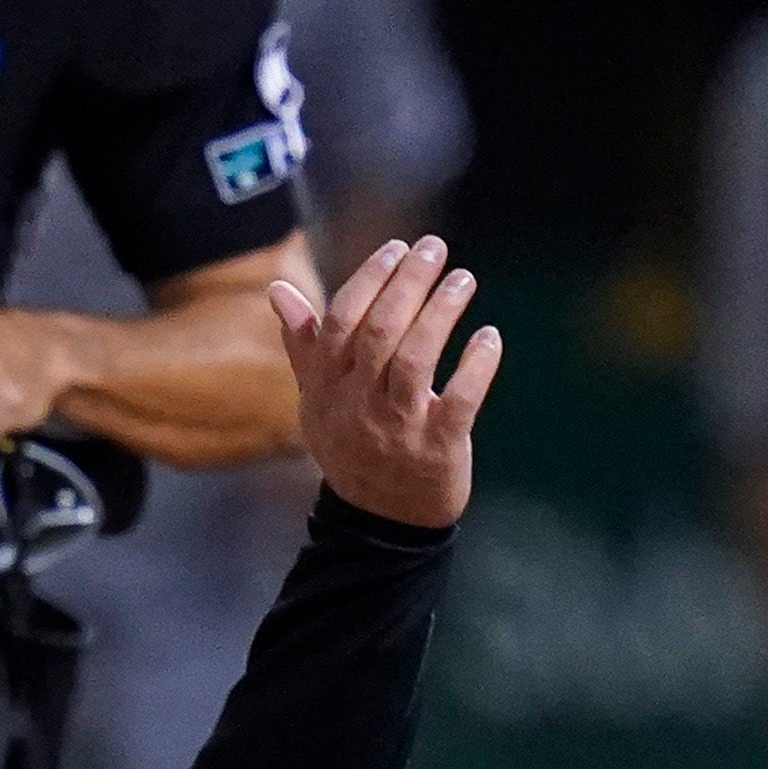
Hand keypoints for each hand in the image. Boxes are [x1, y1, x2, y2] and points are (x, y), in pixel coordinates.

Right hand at [270, 235, 497, 529]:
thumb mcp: (317, 400)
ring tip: (464, 280)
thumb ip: (304, 345)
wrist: (380, 519)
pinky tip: (489, 336)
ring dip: (442, 314)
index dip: (369, 280)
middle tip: (435, 249)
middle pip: (379, 332)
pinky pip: (460, 400)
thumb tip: (278, 290)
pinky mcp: (438, 448)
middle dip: (408, 283)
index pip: (340, 322)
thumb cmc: (352, 446)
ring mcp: (397, 428)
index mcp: (326, 389)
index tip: (397, 249)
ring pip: (416, 360)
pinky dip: (477, 365)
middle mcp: (356, 405)